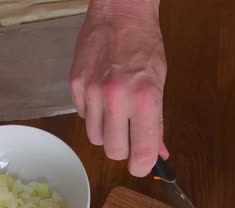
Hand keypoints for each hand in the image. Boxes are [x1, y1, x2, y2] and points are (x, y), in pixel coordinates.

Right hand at [70, 0, 168, 176]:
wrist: (119, 12)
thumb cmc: (145, 45)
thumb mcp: (159, 84)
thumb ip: (156, 122)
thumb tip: (158, 154)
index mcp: (145, 99)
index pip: (141, 152)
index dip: (142, 166)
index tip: (142, 165)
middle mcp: (117, 98)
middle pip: (113, 151)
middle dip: (122, 149)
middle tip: (128, 135)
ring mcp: (92, 91)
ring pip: (95, 137)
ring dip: (106, 132)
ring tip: (114, 111)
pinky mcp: (75, 85)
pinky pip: (83, 116)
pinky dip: (92, 114)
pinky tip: (101, 95)